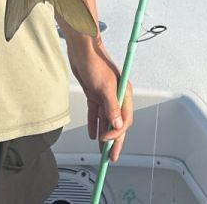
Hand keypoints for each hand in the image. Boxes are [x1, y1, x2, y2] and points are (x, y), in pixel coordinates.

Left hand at [60, 0, 132, 162]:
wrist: (82, 49)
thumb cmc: (95, 62)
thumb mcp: (104, 86)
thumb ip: (111, 107)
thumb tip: (117, 125)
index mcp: (124, 93)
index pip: (124, 120)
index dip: (117, 134)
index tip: (106, 142)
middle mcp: (117, 96)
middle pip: (117, 123)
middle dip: (114, 141)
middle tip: (111, 157)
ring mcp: (106, 95)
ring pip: (106, 121)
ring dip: (104, 135)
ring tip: (101, 151)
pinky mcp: (95, 93)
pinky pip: (96, 113)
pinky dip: (94, 124)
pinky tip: (92, 133)